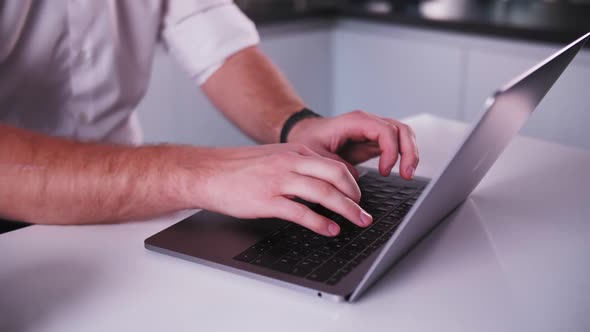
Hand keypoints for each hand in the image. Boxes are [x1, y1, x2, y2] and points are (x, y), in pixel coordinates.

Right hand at [192, 144, 372, 235]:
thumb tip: (322, 180)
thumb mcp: (273, 157)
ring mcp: (279, 180)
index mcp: (294, 152)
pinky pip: (301, 212)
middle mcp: (290, 162)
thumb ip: (297, 165)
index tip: (359, 196)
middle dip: (355, 195)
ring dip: (346, 209)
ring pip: (323, 193)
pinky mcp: (267, 200)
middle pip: (335, 175)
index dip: (352, 182)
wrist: (207, 173)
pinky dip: (321, 222)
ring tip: (358, 221)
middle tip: (364, 211)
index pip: (334, 164)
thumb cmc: (238, 168)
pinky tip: (330, 229)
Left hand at [287, 110, 418, 179]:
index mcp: (355, 121)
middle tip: (406, 174)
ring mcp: (374, 131)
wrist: (304, 135)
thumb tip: (354, 179)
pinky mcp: (375, 141)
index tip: (384, 171)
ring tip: (407, 174)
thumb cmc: (308, 140)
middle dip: (408, 152)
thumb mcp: (314, 153)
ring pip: (404, 135)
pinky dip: (404, 156)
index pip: (385, 130)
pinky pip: (398, 144)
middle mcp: (368, 123)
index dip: (390, 151)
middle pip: (401, 130)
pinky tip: (401, 171)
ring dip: (410, 154)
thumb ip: (334, 165)